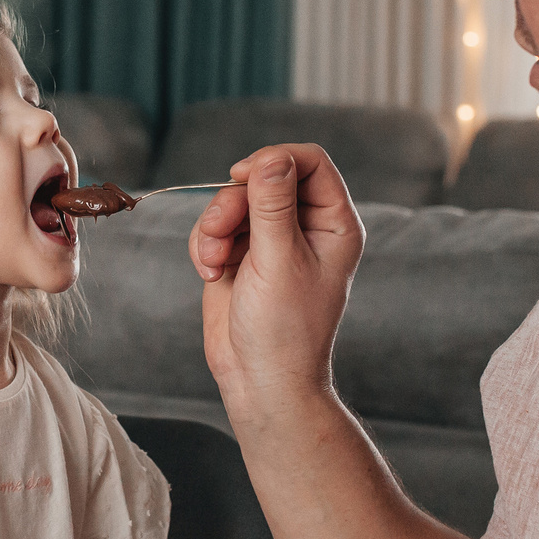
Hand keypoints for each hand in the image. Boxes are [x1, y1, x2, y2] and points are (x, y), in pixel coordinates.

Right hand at [189, 145, 364, 414]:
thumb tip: (270, 158)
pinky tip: (210, 274)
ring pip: (233, 201)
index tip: (243, 176)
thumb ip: (273, 205)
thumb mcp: (279, 260)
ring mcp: (270, 240)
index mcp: (333, 224)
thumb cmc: (284, 330)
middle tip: (221, 233)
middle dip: (234, 203)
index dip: (275, 160)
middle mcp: (305, 227)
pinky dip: (205, 245)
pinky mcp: (240, 255)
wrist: (260, 380)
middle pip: (263, 177)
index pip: (310, 162)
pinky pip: (215, 226)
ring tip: (212, 263)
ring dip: (214, 226)